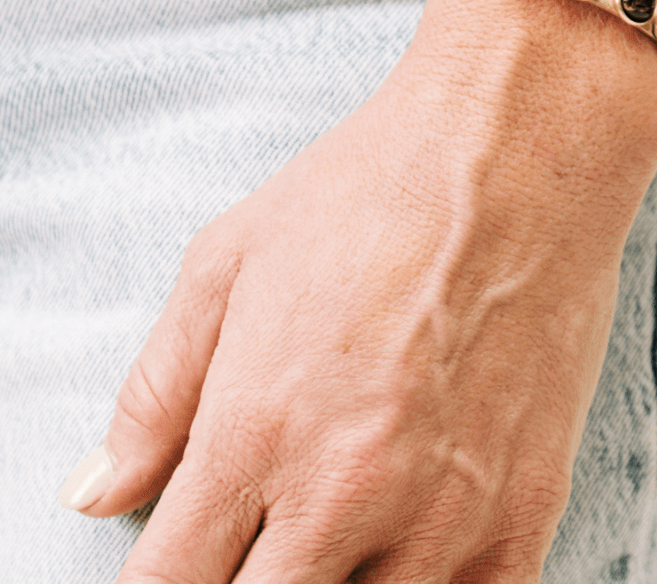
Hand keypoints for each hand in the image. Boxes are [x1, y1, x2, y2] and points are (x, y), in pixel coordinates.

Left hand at [80, 0, 656, 583]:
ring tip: (337, 527)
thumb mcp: (227, 260)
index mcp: (255, 434)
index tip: (179, 566)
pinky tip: (415, 545)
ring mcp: (443, 516)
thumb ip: (157, 392)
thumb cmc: (376, 187)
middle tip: (259, 536)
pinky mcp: (526, 511)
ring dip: (337, 583)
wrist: (516, 145)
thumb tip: (102, 489)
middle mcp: (343, 495)